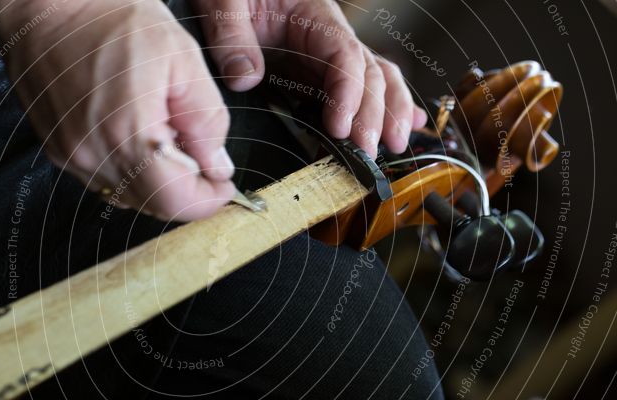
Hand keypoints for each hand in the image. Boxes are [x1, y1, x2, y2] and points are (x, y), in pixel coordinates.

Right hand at [0, 0, 235, 220]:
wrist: (46, 6)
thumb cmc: (112, 20)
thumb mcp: (182, 58)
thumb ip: (207, 120)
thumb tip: (217, 166)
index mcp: (128, 132)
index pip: (176, 201)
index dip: (208, 200)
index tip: (223, 185)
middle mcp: (94, 154)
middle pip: (154, 205)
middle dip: (186, 190)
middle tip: (199, 155)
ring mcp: (72, 156)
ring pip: (130, 197)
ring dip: (157, 181)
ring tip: (163, 135)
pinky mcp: (58, 152)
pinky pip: (106, 180)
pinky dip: (130, 170)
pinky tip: (135, 134)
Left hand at [192, 0, 427, 155]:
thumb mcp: (224, 0)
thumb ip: (231, 35)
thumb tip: (245, 77)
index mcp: (312, 16)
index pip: (344, 55)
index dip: (348, 93)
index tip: (340, 127)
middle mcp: (329, 37)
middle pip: (368, 73)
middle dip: (374, 114)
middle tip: (369, 152)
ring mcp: (326, 56)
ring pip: (374, 80)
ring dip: (389, 113)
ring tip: (396, 145)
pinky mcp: (317, 71)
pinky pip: (358, 88)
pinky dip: (385, 107)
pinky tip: (408, 125)